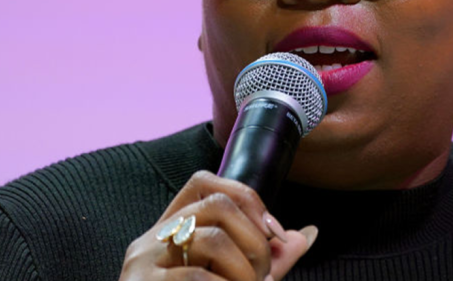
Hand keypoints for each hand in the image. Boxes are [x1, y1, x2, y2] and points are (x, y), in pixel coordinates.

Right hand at [119, 171, 316, 280]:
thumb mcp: (237, 279)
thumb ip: (269, 260)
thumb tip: (309, 233)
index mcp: (170, 232)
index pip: (203, 182)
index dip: (247, 198)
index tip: (272, 233)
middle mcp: (152, 240)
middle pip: (215, 203)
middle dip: (254, 238)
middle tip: (263, 274)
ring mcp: (143, 264)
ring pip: (212, 237)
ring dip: (245, 268)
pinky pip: (197, 275)